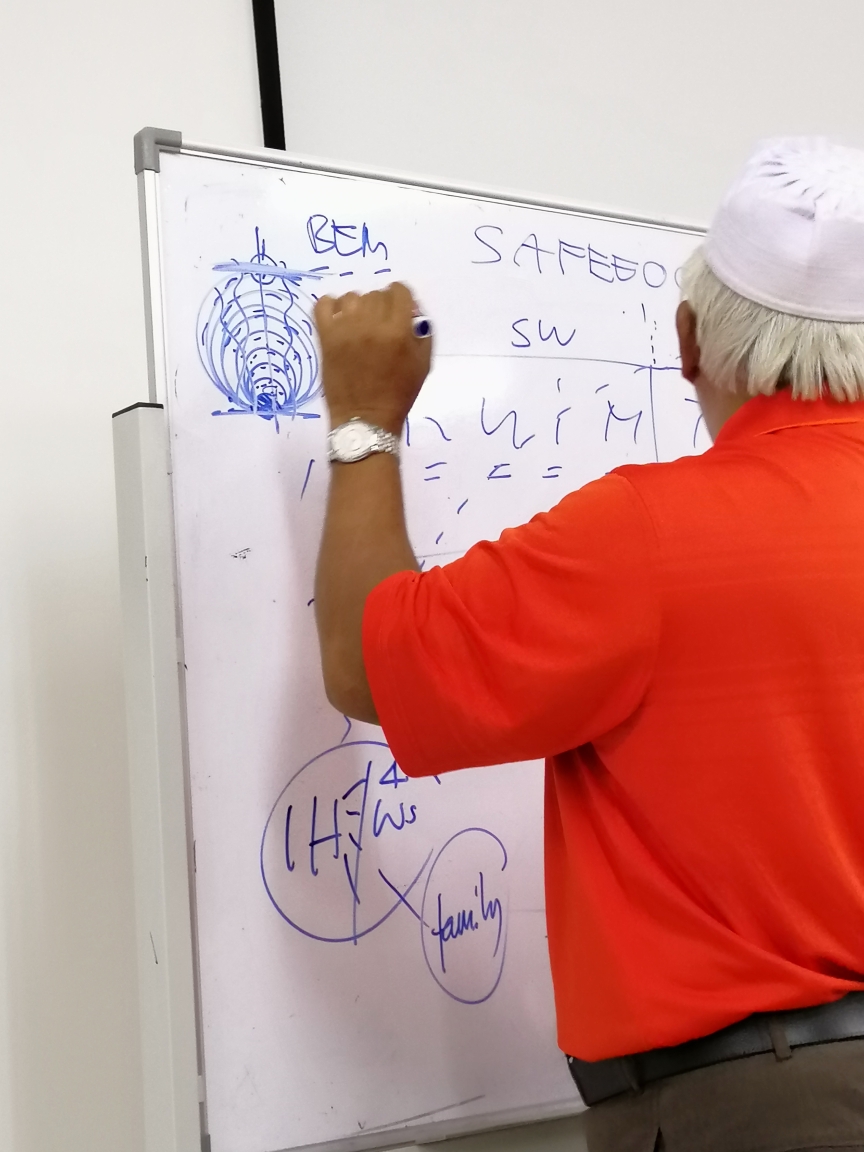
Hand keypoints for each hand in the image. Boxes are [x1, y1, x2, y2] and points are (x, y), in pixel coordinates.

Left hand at [313, 282, 432, 433]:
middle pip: (377, 295)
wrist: (365, 419)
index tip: (398, 311)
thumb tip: (411, 310)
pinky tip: (338, 320)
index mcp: (398, 331)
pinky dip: (331, 306)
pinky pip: (324, 304)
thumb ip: (421, 332)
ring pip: (352, 297)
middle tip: (379, 327)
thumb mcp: (422, 364)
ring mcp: (346, 330)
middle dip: (381, 307)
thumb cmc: (398, 395)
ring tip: (358, 326)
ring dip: (358, 307)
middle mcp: (371, 325)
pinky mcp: (326, 337)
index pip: (399, 292)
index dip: (401, 299)